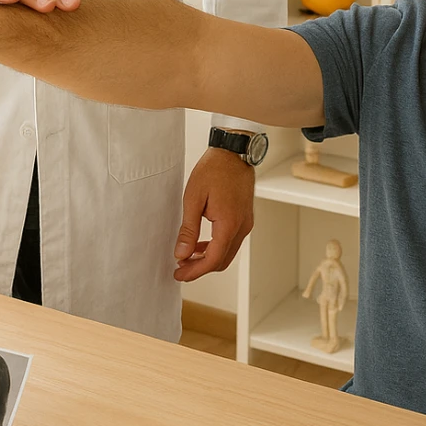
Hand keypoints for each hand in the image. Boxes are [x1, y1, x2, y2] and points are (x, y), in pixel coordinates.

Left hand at [173, 147, 254, 282]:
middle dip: (200, 268)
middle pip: (222, 260)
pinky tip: (201, 244)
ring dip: (208, 258)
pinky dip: (216, 247)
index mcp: (229, 223)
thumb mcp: (193, 198)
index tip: (179, 274)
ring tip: (187, 256)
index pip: (213, 259)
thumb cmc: (214, 170)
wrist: (233, 152)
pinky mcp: (245, 218)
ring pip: (227, 253)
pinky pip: (231, 241)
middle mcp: (242, 227)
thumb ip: (188, 229)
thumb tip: (182, 254)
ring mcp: (246, 223)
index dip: (195, 271)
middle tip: (180, 268)